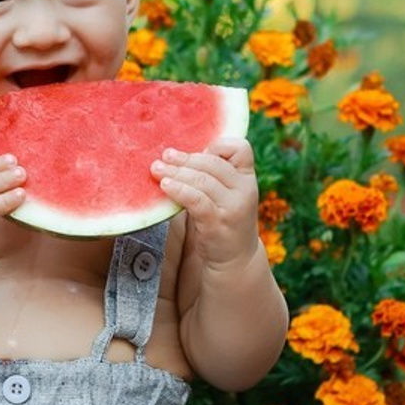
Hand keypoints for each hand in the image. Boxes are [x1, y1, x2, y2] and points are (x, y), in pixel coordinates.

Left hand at [151, 137, 259, 269]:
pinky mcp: (218, 222)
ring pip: (202, 180)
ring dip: (176, 173)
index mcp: (247, 178)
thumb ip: (213, 175)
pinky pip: (196, 200)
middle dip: (184, 159)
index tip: (196, 151)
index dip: (218, 145)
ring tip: (157, 170)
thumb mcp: (227, 194)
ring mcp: (233, 207)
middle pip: (212, 163)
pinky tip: (165, 186)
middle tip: (163, 157)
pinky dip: (179, 190)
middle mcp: (245, 190)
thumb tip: (178, 154)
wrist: (235, 259)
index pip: (240, 148)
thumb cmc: (223, 219)